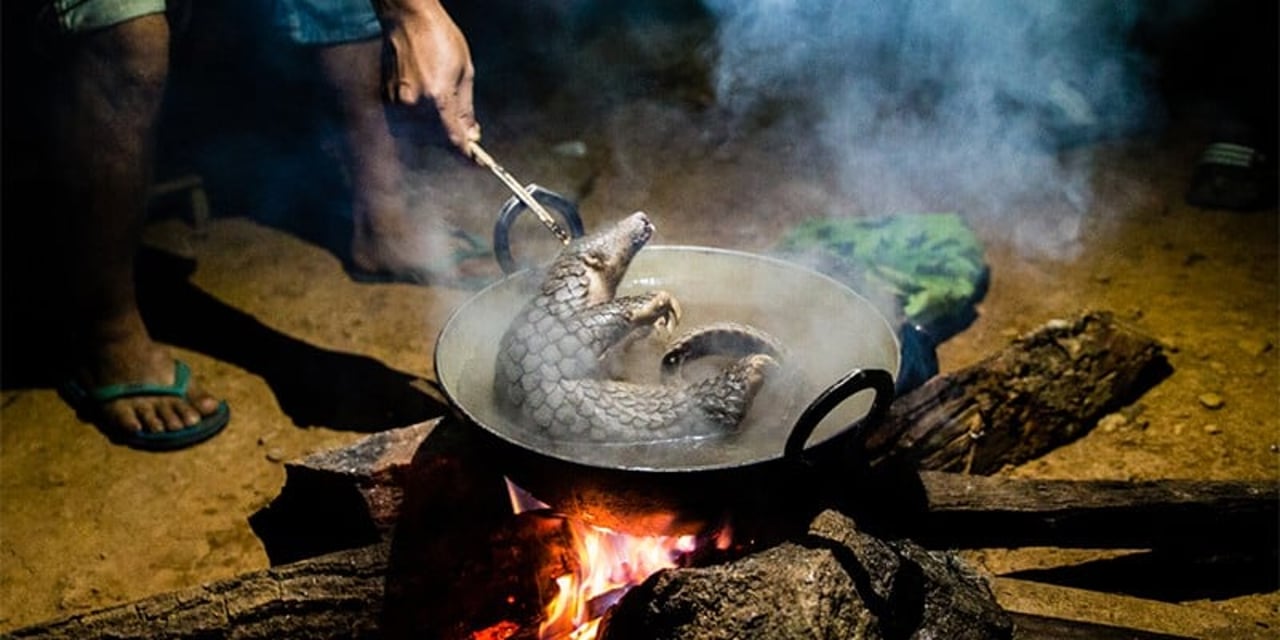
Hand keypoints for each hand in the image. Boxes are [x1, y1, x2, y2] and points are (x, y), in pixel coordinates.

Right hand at [377, 0, 480, 154]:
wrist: (407, 18)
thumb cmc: (438, 36)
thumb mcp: (464, 72)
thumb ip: (466, 109)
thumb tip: (470, 134)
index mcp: (437, 97)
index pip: (454, 140)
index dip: (467, 156)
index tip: (477, 162)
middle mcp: (413, 105)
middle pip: (436, 143)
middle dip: (452, 144)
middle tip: (467, 138)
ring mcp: (396, 104)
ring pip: (418, 138)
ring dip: (435, 137)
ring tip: (447, 123)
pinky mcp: (386, 100)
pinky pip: (404, 125)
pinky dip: (418, 127)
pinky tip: (428, 115)